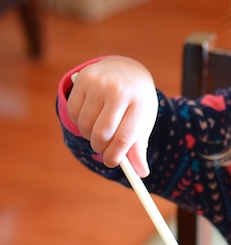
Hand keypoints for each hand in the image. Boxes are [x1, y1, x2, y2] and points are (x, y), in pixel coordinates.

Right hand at [67, 57, 158, 175]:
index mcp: (139, 103)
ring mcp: (99, 83)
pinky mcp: (82, 79)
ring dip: (89, 136)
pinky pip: (74, 112)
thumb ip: (139, 148)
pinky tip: (90, 117)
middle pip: (102, 133)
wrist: (126, 70)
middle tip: (103, 149)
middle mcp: (119, 90)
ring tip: (98, 131)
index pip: (125, 137)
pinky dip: (79, 122)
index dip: (115, 156)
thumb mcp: (143, 121)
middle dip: (101, 148)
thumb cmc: (136, 103)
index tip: (112, 163)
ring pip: (86, 125)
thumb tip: (141, 174)